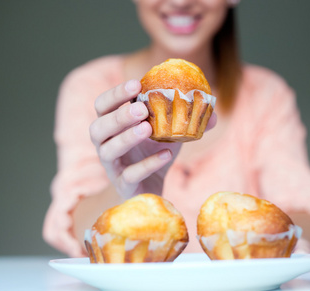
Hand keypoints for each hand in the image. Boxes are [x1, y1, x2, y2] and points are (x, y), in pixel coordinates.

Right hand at [90, 80, 181, 198]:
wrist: (153, 186)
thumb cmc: (155, 151)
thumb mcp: (169, 131)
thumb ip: (187, 119)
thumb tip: (213, 111)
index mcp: (112, 126)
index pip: (102, 106)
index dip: (115, 94)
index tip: (136, 84)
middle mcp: (105, 145)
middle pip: (97, 128)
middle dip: (118, 117)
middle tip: (141, 109)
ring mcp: (112, 167)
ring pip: (108, 152)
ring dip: (126, 138)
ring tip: (148, 129)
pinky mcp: (124, 186)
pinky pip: (130, 175)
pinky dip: (148, 164)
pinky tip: (167, 154)